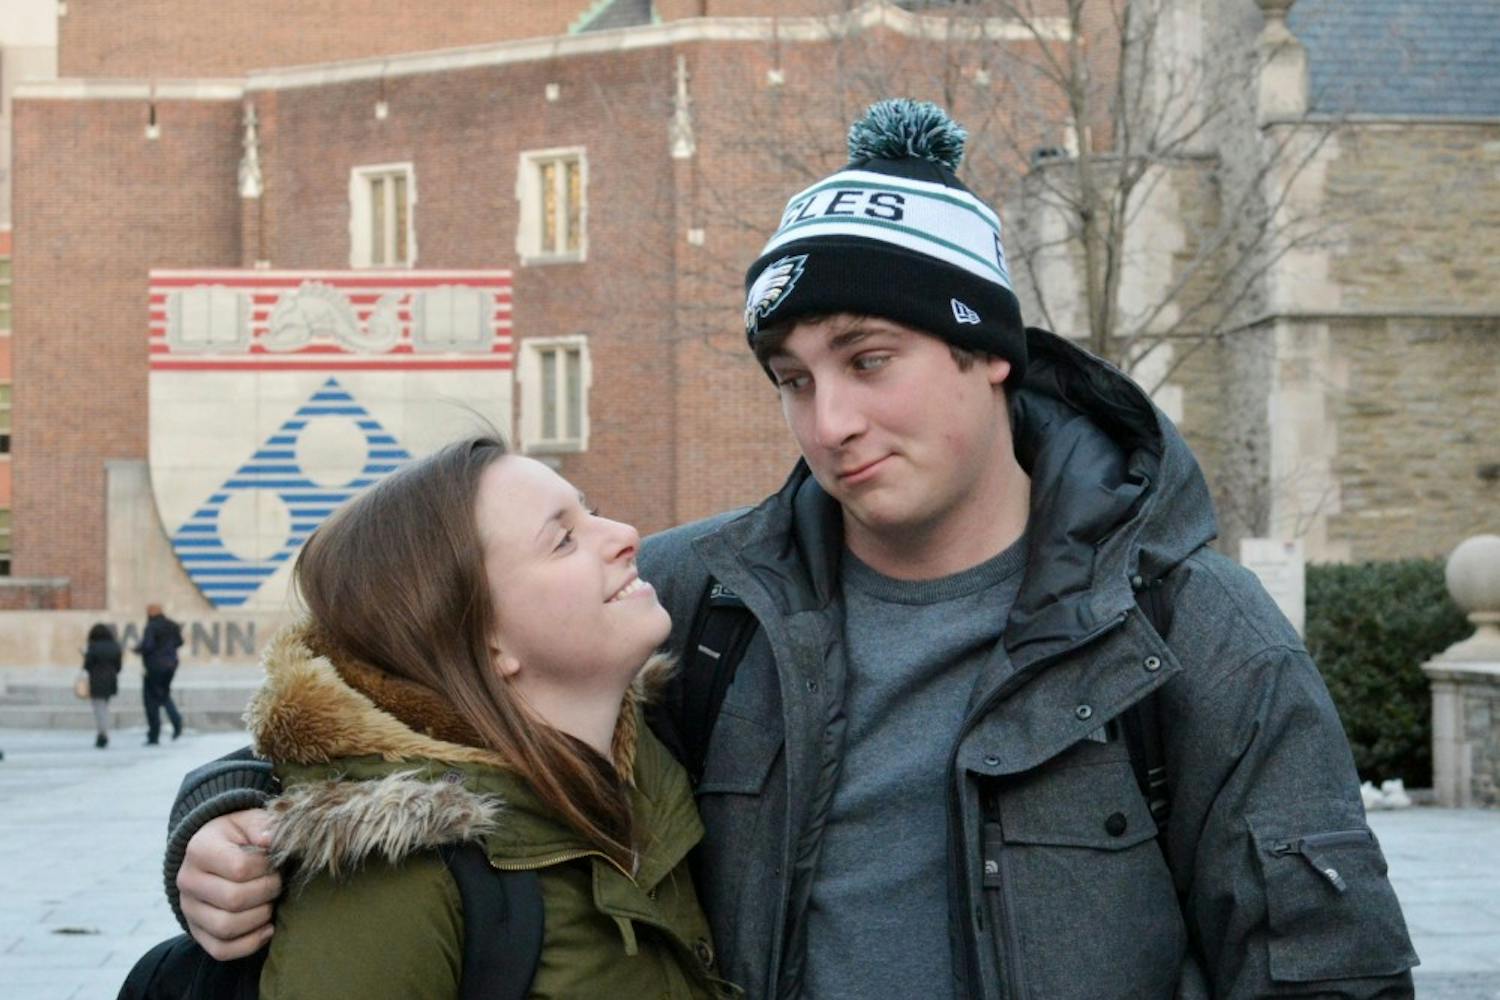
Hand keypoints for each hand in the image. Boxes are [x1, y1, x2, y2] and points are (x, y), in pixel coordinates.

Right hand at [177, 809, 282, 959]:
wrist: (214, 851)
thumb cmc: (238, 836)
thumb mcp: (248, 820)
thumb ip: (261, 825)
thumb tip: (270, 839)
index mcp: (199, 849)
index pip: (239, 868)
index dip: (266, 868)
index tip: (275, 862)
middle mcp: (187, 881)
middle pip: (234, 900)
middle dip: (267, 892)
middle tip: (277, 883)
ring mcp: (189, 910)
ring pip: (226, 928)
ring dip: (260, 918)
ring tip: (271, 902)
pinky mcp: (196, 931)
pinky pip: (221, 950)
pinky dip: (250, 943)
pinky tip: (267, 927)